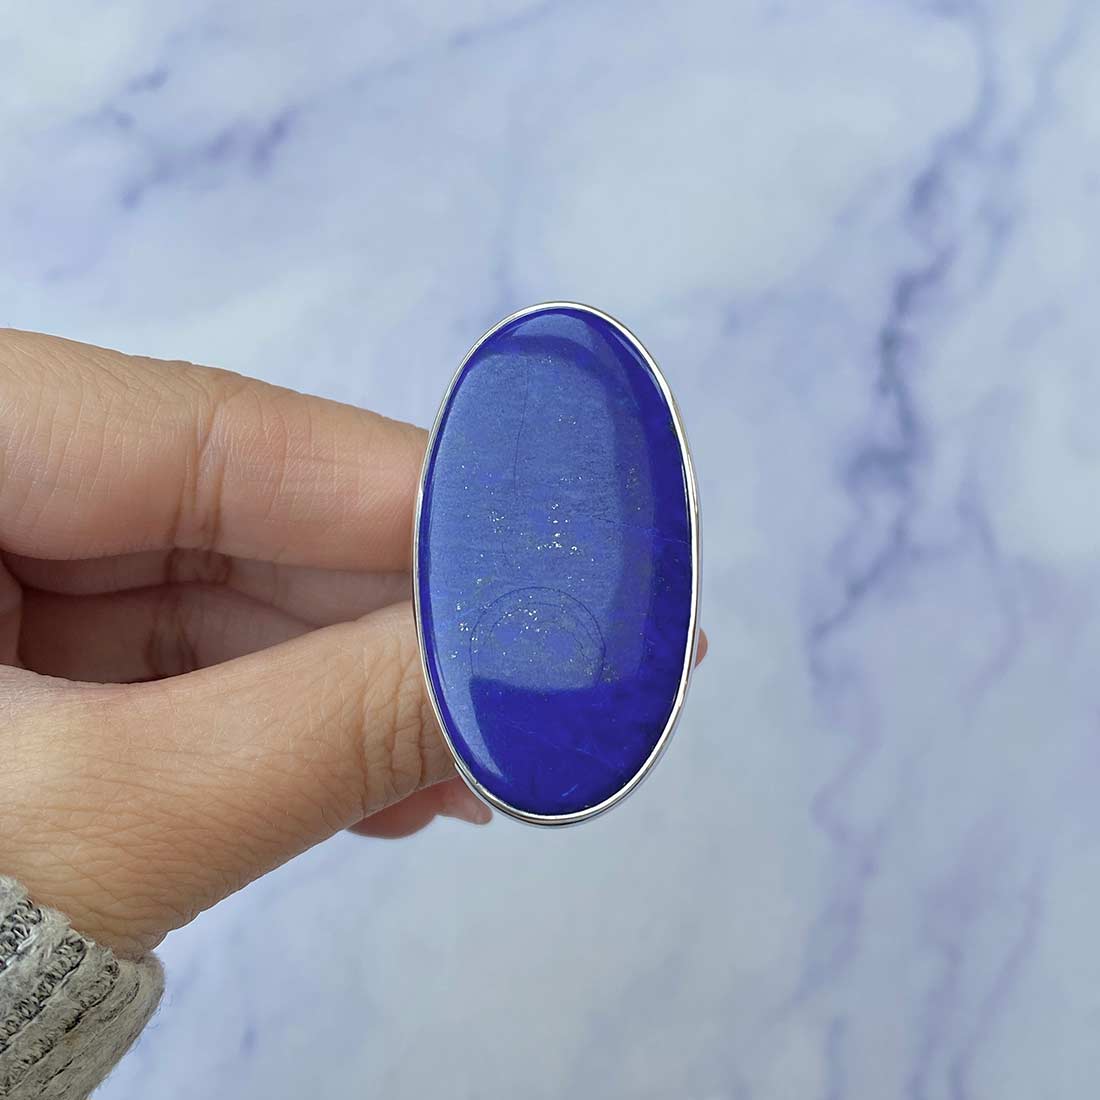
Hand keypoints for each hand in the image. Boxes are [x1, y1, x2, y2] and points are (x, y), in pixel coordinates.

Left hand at [0, 329, 491, 956]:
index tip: (528, 537)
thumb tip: (527, 670)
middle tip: (525, 669)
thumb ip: (327, 728)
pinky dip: (295, 722)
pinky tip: (390, 780)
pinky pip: (196, 663)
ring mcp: (2, 579)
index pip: (193, 431)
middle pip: (233, 518)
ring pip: (231, 599)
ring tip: (470, 757)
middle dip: (389, 612)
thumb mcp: (108, 823)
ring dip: (358, 685)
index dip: (382, 485)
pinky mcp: (40, 660)